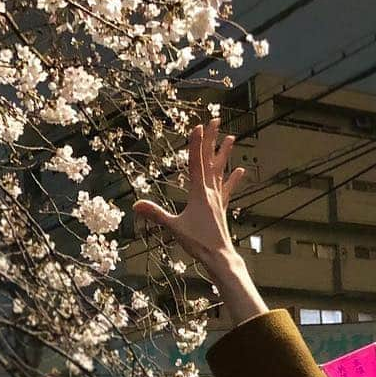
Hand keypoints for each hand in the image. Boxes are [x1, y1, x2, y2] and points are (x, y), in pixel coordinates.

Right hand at [133, 119, 245, 271]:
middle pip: (211, 160)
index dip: (196, 143)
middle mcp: (210, 192)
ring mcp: (218, 199)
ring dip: (225, 154)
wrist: (219, 256)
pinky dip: (233, 179)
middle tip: (217, 120)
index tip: (198, 126)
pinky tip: (240, 170)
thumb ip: (156, 214)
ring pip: (221, 171)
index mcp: (198, 193)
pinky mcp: (222, 207)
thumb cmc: (197, 242)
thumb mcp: (174, 227)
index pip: (196, 162)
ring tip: (232, 137)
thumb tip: (135, 205)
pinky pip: (228, 189)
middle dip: (212, 139)